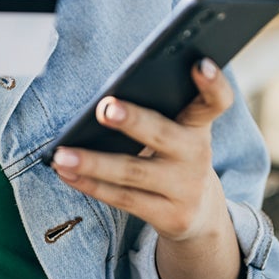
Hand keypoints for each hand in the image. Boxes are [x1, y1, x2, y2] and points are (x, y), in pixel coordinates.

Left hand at [50, 57, 233, 242]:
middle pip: (164, 134)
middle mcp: (197, 155)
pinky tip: (66, 173)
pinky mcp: (170, 216)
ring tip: (61, 154)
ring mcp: (185, 188)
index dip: (213, 83)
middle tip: (104, 108)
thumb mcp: (179, 133)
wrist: (201, 214)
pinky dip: (91, 185)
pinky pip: (124, 199)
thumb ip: (156, 115)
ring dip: (93, 162)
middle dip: (133, 120)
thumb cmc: (175, 157)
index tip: (200, 63)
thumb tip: (101, 106)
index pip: (216, 101)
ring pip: (134, 172)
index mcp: (199, 125)